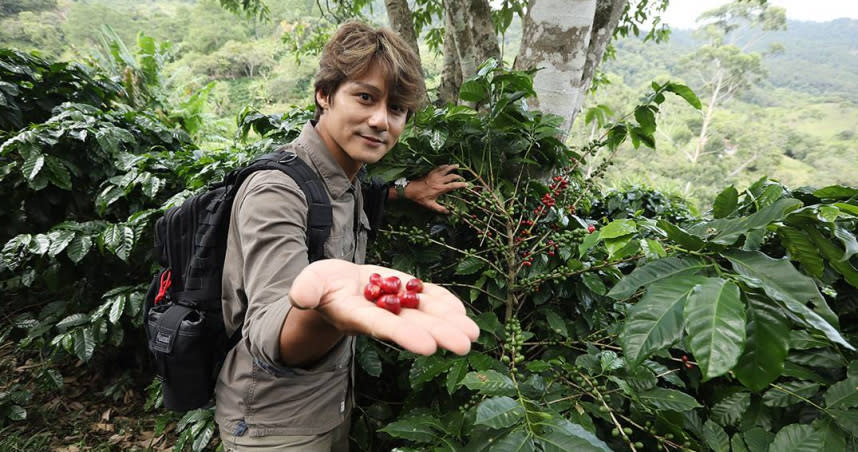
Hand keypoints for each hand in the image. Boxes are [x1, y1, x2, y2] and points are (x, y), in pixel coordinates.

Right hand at [289, 259, 479, 355]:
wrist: (334, 285)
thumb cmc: (320, 286)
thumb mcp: (309, 282)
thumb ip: (306, 288)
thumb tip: (299, 296)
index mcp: (358, 316)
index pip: (383, 327)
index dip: (405, 336)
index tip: (428, 347)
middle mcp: (382, 316)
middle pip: (413, 326)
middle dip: (439, 334)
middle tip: (464, 345)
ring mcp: (396, 306)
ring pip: (426, 315)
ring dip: (450, 323)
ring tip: (474, 333)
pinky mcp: (405, 293)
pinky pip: (428, 300)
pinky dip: (445, 304)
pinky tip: (462, 312)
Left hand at [406, 164, 467, 213]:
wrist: (411, 190)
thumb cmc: (420, 198)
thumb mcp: (430, 205)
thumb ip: (440, 209)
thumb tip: (448, 212)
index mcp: (440, 189)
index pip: (453, 185)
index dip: (461, 184)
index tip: (466, 184)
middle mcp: (439, 181)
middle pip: (451, 176)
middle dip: (458, 176)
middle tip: (462, 177)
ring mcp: (435, 176)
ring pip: (445, 169)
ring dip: (452, 167)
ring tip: (457, 166)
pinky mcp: (430, 173)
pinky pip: (439, 168)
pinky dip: (444, 166)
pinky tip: (446, 165)